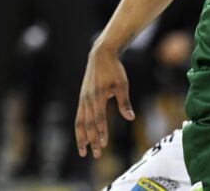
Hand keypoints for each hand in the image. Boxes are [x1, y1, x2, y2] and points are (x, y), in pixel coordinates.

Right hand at [75, 42, 134, 158]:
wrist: (101, 55)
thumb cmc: (114, 69)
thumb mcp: (122, 84)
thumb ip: (124, 102)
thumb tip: (130, 118)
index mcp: (98, 96)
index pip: (99, 118)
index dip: (101, 132)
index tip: (104, 144)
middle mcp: (88, 99)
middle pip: (88, 124)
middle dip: (92, 140)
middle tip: (96, 155)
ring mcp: (83, 99)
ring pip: (80, 122)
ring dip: (82, 138)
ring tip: (83, 151)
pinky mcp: (82, 98)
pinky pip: (79, 116)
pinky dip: (80, 128)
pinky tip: (82, 137)